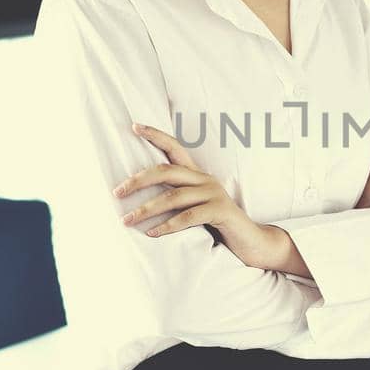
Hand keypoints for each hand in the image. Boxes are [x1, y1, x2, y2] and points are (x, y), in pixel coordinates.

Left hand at [113, 122, 275, 266]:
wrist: (252, 243)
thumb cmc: (218, 227)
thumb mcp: (195, 209)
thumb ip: (176, 200)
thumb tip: (140, 202)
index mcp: (198, 175)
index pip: (175, 148)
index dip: (156, 135)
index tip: (134, 126)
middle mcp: (205, 180)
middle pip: (166, 171)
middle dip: (138, 180)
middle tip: (117, 192)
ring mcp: (214, 194)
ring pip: (173, 197)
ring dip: (146, 209)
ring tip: (126, 220)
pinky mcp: (221, 212)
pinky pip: (189, 217)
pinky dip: (167, 226)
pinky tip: (151, 233)